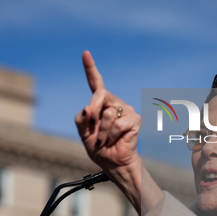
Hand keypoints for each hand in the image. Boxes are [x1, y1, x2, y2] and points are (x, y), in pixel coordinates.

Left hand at [75, 51, 140, 178]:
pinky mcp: (135, 119)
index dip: (90, 68)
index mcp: (101, 104)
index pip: (96, 83)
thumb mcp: (83, 133)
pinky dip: (110, 136)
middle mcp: (114, 103)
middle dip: (93, 112)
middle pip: (100, 95)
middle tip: (93, 127)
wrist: (112, 162)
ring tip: (104, 140)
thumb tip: (86, 109)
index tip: (85, 53)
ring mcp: (126, 110)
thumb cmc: (99, 147)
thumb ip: (81, 120)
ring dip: (101, 132)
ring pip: (107, 114)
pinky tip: (113, 141)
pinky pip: (117, 124)